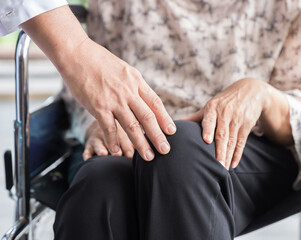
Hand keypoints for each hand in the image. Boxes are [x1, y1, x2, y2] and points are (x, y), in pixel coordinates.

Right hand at [21, 6, 175, 161]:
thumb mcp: (123, 69)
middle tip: (165, 150)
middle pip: (148, 117)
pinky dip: (114, 141)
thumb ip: (133, 84)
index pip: (155, 103)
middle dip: (158, 136)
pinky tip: (117, 151)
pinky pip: (109, 128)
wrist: (75, 53)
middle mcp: (128, 91)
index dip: (165, 118)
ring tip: (148, 157)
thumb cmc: (98, 60)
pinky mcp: (98, 106)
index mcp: (136, 81)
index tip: (172, 131)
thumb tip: (142, 98)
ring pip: (132, 126)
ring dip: (140, 144)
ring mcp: (113, 100)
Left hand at [183, 78, 269, 168]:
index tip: (206, 141)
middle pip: (222, 134)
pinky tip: (233, 164)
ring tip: (223, 169)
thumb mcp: (211, 105)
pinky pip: (242, 142)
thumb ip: (195, 117)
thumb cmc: (224, 101)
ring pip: (232, 140)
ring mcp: (237, 119)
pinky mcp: (247, 125)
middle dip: (219, 150)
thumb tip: (176, 125)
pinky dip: (237, 154)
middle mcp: (226, 113)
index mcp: (213, 107)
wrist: (250, 90)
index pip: (209, 120)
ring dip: (228, 155)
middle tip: (215, 165)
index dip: (208, 130)